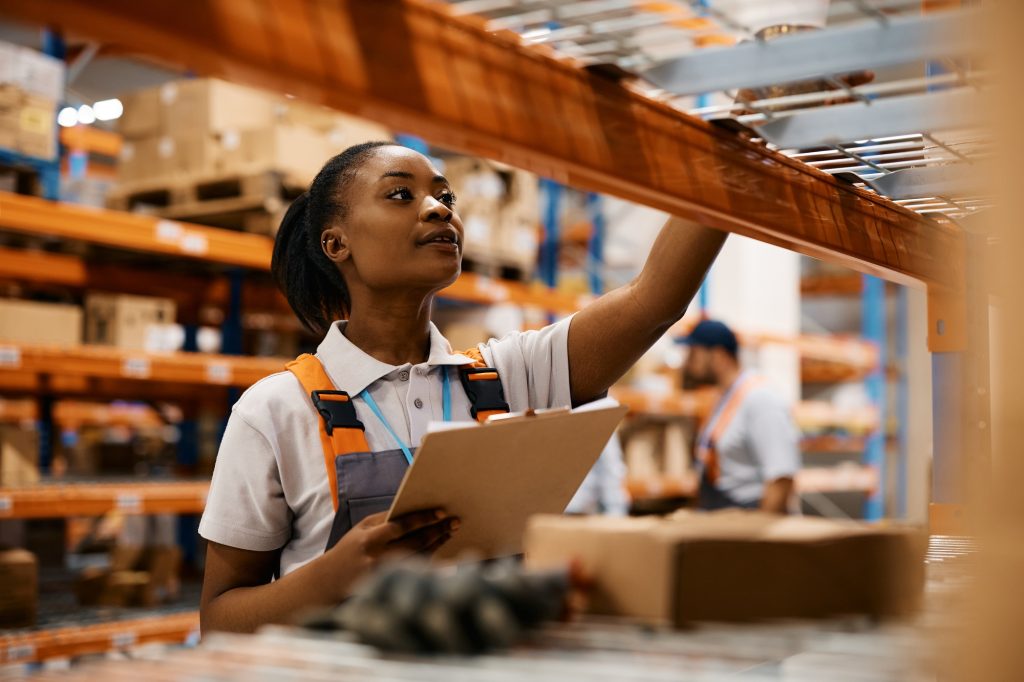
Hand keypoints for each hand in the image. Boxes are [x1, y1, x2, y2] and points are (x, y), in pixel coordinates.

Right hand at [324, 509, 459, 599]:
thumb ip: (386, 519)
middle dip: (438, 531)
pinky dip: (432, 560)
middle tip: (455, 522)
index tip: (441, 513)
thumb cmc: (350, 549)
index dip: (423, 519)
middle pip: (416, 542)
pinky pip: (416, 571)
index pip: (402, 526)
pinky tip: (443, 551)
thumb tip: (414, 509)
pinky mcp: (391, 586)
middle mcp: (378, 558)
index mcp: (370, 540)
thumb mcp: (362, 529)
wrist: (329, 581)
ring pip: (420, 557)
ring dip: (438, 544)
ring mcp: (386, 575)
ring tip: (450, 532)